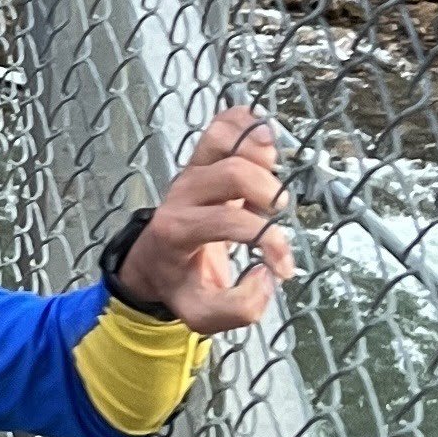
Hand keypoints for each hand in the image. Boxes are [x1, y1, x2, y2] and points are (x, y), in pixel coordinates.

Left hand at [117, 107, 293, 332]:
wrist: (155, 259)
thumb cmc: (183, 283)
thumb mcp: (203, 314)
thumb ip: (240, 309)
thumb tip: (267, 274)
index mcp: (177, 231)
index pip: (230, 222)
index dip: (269, 242)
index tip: (282, 268)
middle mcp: (182, 194)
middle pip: (232, 173)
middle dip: (268, 193)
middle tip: (274, 214)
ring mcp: (191, 169)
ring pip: (223, 137)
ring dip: (260, 155)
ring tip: (270, 180)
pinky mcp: (202, 156)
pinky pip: (223, 122)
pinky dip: (249, 123)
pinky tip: (267, 146)